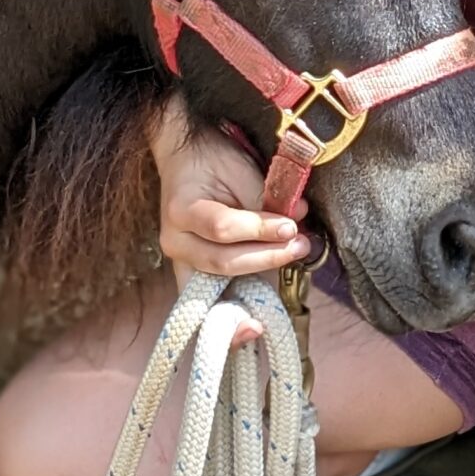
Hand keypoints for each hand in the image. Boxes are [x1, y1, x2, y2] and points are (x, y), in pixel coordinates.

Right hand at [150, 99, 312, 303]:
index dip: (260, 230)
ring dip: (260, 279)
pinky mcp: (191, 272)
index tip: (292, 227)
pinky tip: (259, 313)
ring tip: (290, 261)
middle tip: (299, 245)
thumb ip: (266, 197)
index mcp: (181, 209)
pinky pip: (211, 299)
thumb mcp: (239, 169)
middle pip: (222, 262)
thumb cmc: (212, 161)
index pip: (223, 228)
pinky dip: (236, 305)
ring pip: (219, 284)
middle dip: (267, 258)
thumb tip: (298, 218)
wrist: (185, 161)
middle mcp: (175, 241)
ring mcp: (180, 261)